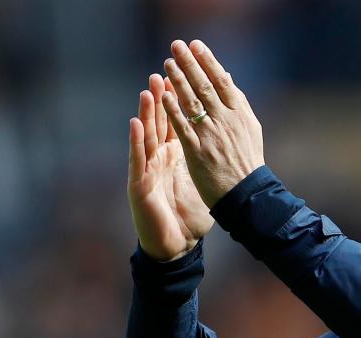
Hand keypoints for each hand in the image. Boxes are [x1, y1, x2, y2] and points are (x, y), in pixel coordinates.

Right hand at [127, 74, 213, 260]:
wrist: (176, 244)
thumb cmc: (189, 214)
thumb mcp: (201, 180)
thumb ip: (206, 157)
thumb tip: (226, 140)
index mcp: (175, 155)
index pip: (177, 122)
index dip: (180, 101)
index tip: (184, 76)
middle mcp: (159, 158)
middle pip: (160, 123)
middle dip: (163, 97)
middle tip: (164, 70)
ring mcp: (147, 169)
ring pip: (146, 136)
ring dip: (146, 112)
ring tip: (148, 89)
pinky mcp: (139, 184)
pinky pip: (138, 160)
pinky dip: (136, 141)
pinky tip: (134, 123)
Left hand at [161, 39, 264, 207]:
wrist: (246, 194)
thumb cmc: (247, 161)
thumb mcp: (250, 128)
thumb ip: (237, 104)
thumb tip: (226, 78)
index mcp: (239, 114)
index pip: (222, 80)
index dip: (208, 61)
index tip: (195, 45)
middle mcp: (226, 121)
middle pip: (205, 86)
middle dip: (189, 63)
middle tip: (176, 46)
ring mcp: (211, 135)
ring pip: (192, 102)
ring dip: (178, 80)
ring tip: (167, 64)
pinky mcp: (197, 152)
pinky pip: (183, 127)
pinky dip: (173, 110)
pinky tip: (163, 95)